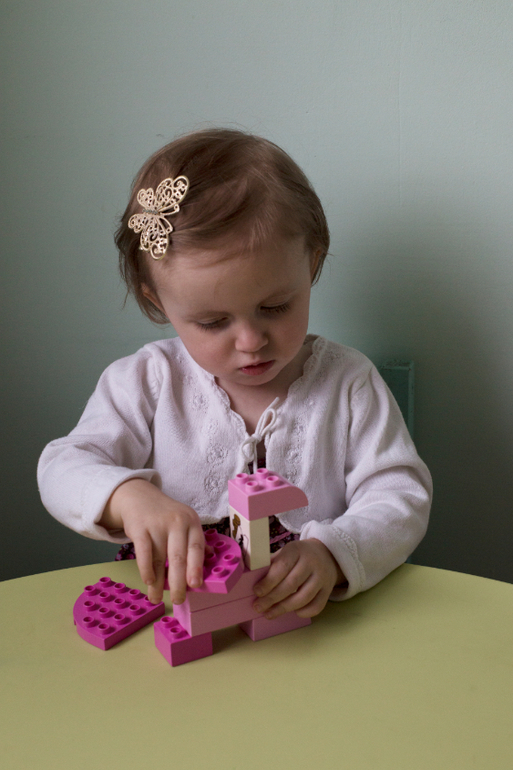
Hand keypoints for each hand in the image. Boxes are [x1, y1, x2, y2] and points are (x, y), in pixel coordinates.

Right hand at [101, 479, 204, 604]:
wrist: (140, 497)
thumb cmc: (166, 516)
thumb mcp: (185, 522)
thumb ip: (196, 541)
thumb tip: (211, 558)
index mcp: (192, 522)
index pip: (196, 547)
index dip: (196, 567)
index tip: (196, 585)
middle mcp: (177, 522)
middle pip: (178, 556)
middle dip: (178, 582)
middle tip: (178, 600)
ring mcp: (157, 524)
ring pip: (159, 558)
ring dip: (158, 582)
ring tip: (156, 598)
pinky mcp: (139, 527)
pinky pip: (143, 553)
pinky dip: (145, 569)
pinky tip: (148, 581)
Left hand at [252, 538, 345, 618]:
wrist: (327, 554)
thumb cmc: (298, 555)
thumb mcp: (286, 552)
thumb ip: (273, 563)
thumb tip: (252, 579)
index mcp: (296, 550)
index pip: (282, 567)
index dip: (268, 582)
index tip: (256, 592)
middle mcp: (311, 562)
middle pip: (291, 584)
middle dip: (272, 598)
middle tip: (258, 607)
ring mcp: (322, 577)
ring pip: (303, 597)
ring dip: (284, 608)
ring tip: (269, 614)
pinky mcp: (328, 589)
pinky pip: (317, 606)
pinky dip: (303, 612)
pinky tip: (292, 612)